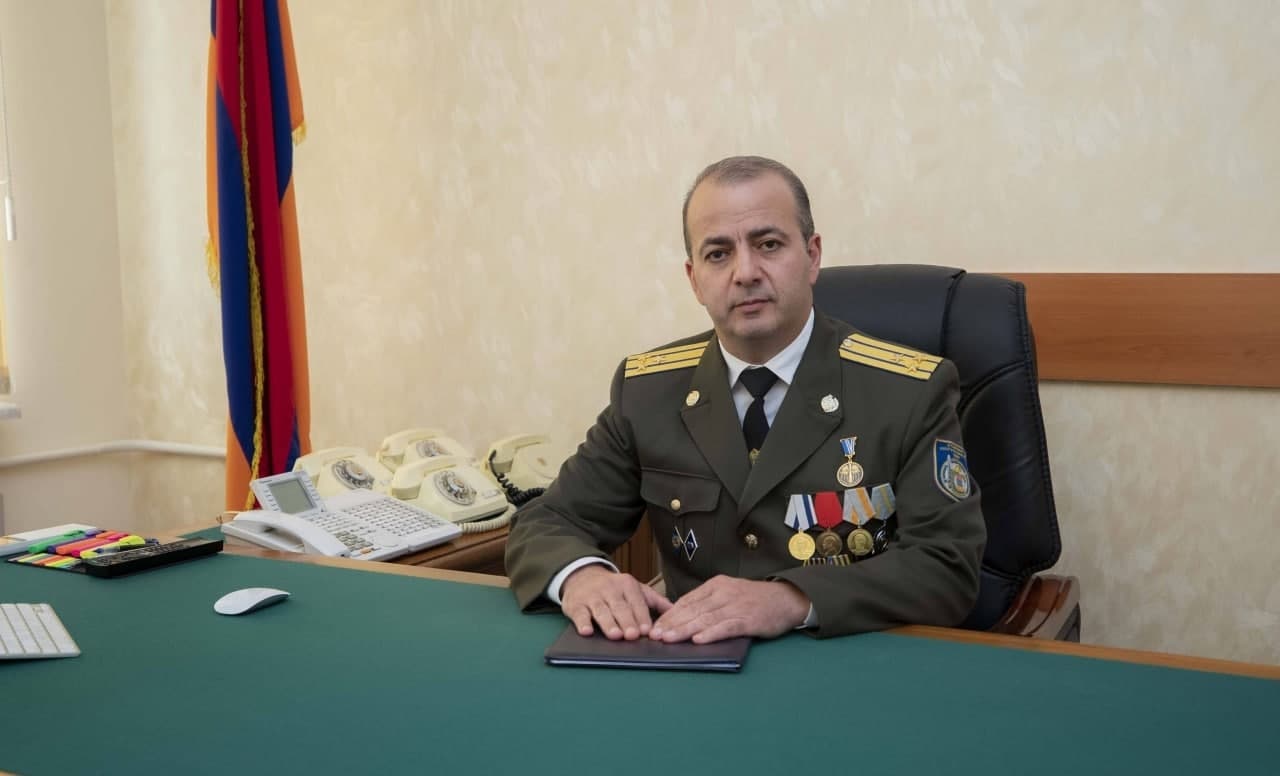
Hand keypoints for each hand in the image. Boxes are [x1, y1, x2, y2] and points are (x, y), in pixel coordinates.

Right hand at [560, 565, 672, 640]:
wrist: (582, 576)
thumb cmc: (613, 588)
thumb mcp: (635, 589)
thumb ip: (655, 601)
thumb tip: (677, 612)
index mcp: (627, 585)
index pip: (637, 602)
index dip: (642, 616)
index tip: (647, 630)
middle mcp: (609, 589)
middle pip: (620, 607)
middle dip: (627, 621)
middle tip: (633, 635)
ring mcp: (592, 597)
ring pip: (601, 611)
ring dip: (608, 623)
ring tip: (616, 636)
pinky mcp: (576, 605)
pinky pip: (580, 614)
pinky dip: (582, 623)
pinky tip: (587, 631)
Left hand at [649, 576, 809, 643]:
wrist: (787, 599)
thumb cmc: (755, 600)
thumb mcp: (729, 594)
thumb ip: (709, 603)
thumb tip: (683, 618)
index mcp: (716, 585)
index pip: (687, 600)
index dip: (669, 614)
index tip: (654, 626)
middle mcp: (724, 593)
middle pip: (693, 609)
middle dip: (671, 623)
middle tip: (654, 635)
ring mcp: (736, 606)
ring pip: (705, 618)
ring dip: (685, 630)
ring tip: (669, 639)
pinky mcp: (748, 619)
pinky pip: (726, 626)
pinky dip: (711, 633)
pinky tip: (699, 640)